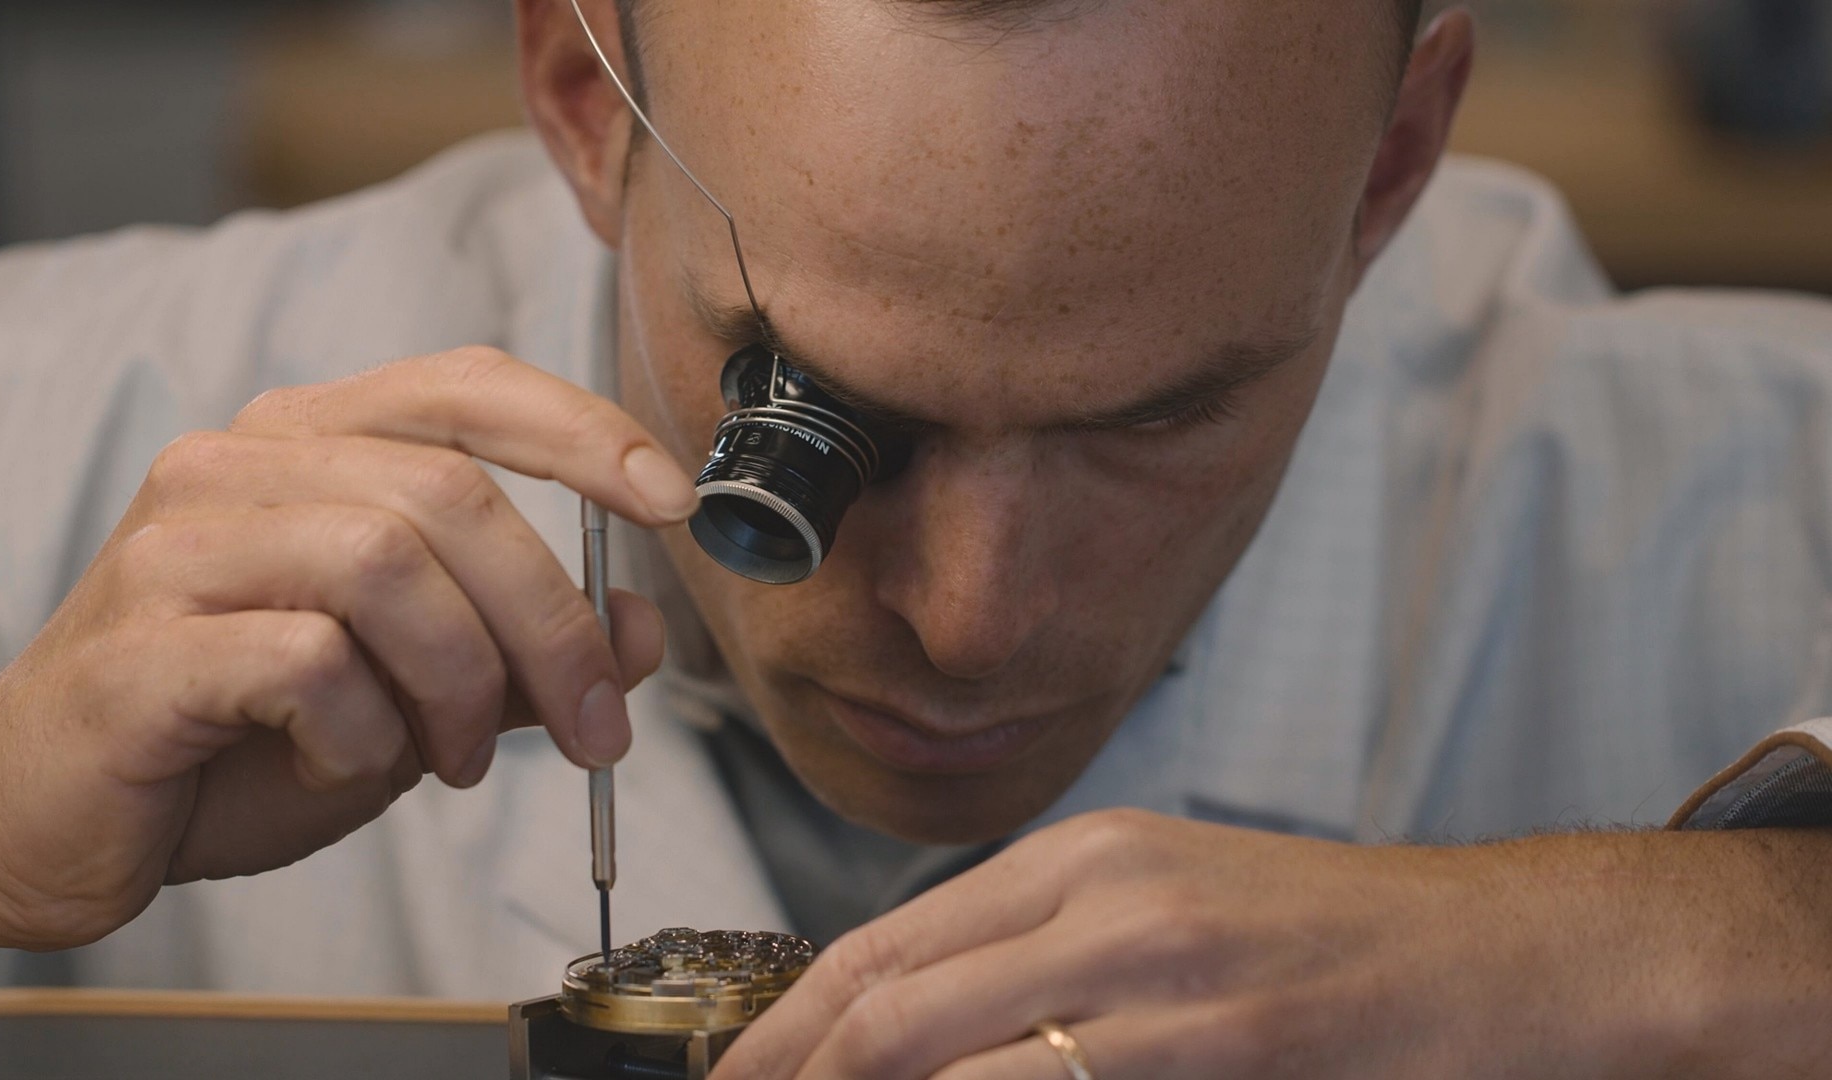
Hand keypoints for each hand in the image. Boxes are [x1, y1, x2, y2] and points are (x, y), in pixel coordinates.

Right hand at [0, 347, 696, 950]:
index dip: (582, 430)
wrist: (45, 812)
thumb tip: (639, 628)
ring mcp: (180, 545)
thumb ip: (517, 650)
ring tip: (457, 759)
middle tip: (595, 727)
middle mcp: (240, 464)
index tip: (674, 498)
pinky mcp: (142, 644)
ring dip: (463, 683)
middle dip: (553, 624)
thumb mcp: (409, 690)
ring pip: (387, 564)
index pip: (466, 385)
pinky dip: (365, 733)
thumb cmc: (234, 734)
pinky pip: (309, 662)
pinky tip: (347, 767)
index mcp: (308, 443)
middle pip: (452, 496)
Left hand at [711, 809, 1831, 1079]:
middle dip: (794, 1071)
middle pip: (894, 998)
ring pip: (951, 1055)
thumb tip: (919, 1021)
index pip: (889, 939)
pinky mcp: (1216, 1042)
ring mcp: (1157, 971)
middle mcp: (1104, 898)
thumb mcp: (1166, 904)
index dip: (792, 1018)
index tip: (740, 1071)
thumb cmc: (1329, 935)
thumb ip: (1044, 947)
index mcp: (1083, 855)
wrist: (1490, 951)